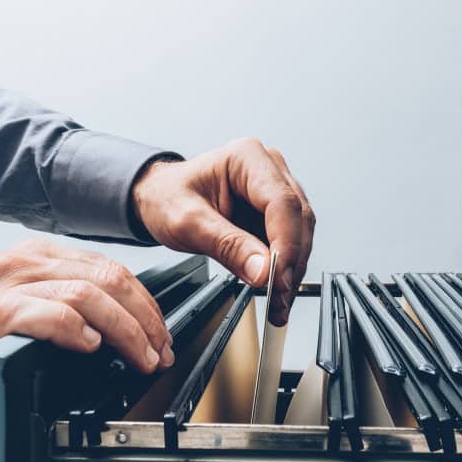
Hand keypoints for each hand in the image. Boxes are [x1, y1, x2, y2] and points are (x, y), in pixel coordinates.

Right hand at [0, 239, 172, 420]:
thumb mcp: (24, 308)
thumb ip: (65, 306)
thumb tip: (122, 330)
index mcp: (39, 258)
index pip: (112, 270)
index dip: (146, 305)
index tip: (161, 336)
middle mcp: (25, 263)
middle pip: (109, 278)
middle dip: (145, 319)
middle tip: (159, 352)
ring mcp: (5, 287)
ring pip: (86, 293)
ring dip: (123, 329)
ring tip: (138, 357)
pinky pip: (43, 313)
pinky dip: (75, 329)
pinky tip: (90, 347)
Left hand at [132, 138, 314, 325]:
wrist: (160, 198)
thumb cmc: (168, 197)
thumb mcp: (188, 223)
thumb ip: (227, 246)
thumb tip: (263, 271)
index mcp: (247, 158)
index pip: (282, 203)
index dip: (286, 244)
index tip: (278, 277)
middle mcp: (269, 169)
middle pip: (298, 219)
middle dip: (291, 263)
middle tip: (277, 298)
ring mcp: (275, 190)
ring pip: (300, 234)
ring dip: (291, 271)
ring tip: (276, 302)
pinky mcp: (276, 213)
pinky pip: (291, 243)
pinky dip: (285, 270)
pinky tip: (275, 291)